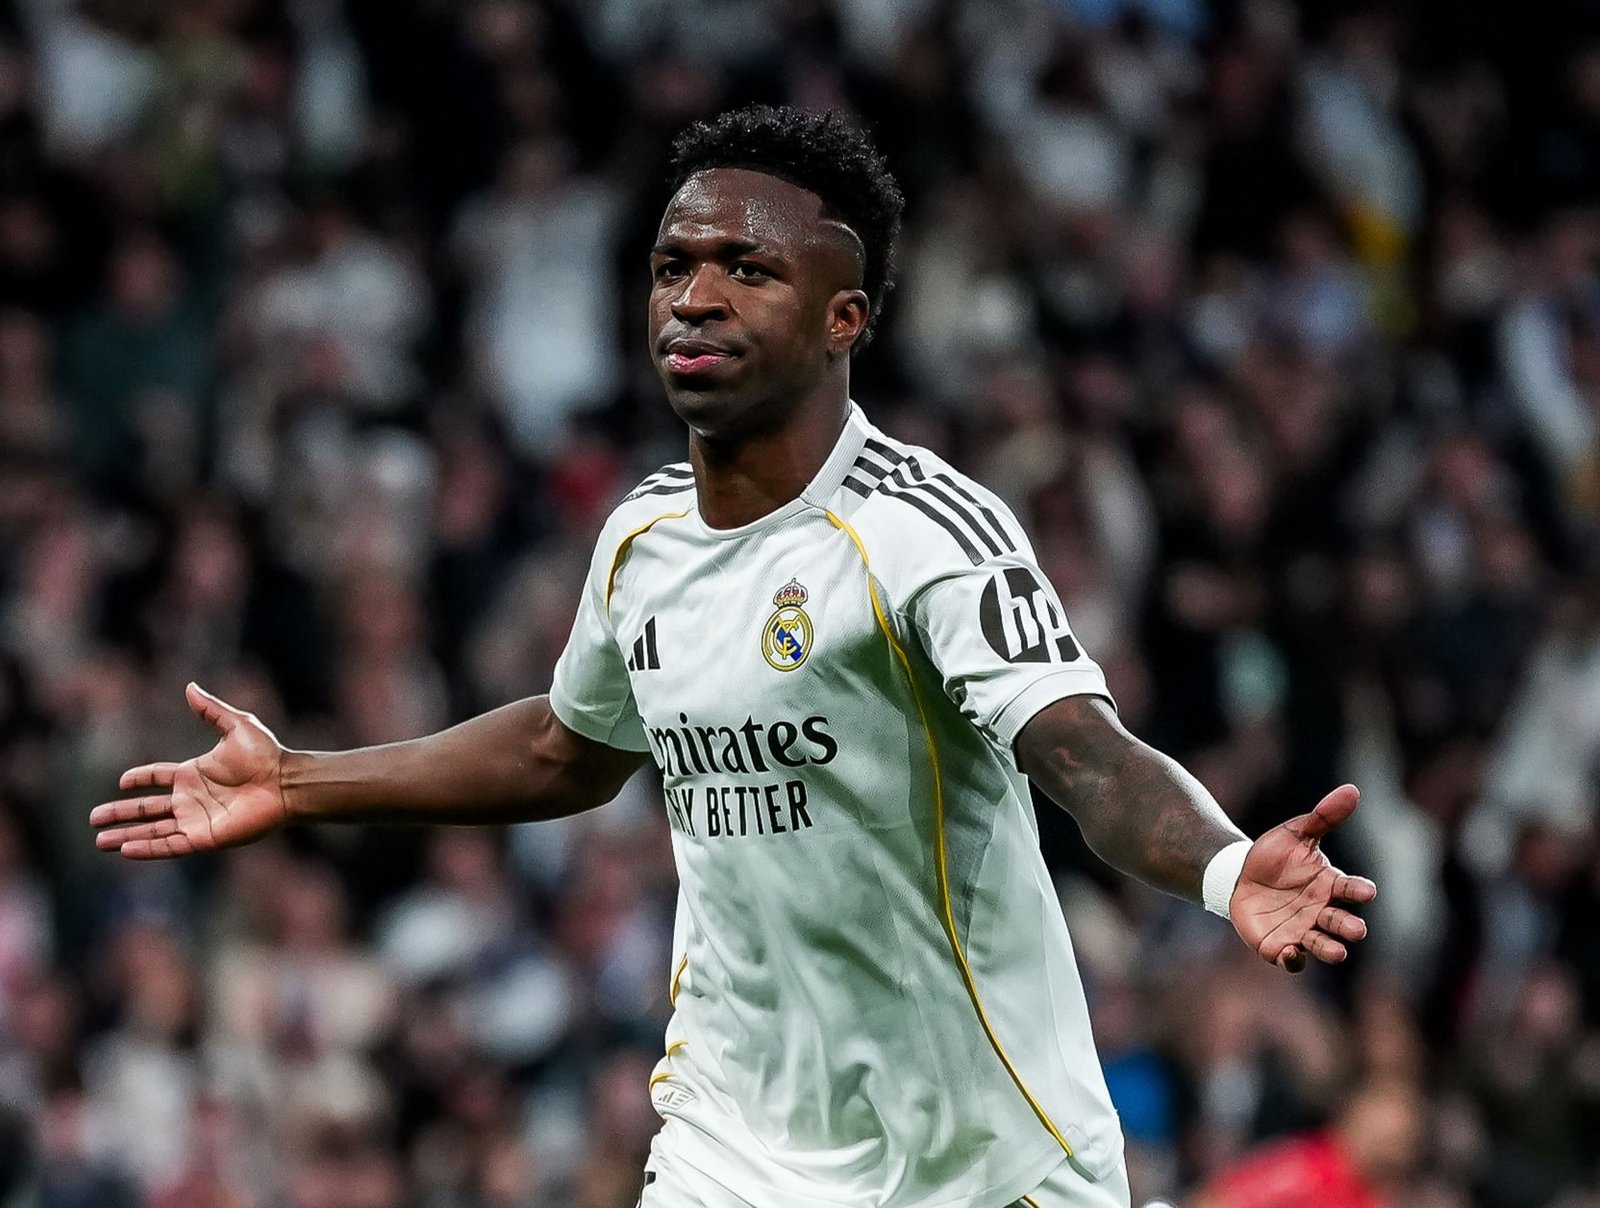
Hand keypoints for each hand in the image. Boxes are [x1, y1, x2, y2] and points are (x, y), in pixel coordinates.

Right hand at [91, 683, 289, 859]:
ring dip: (126, 836)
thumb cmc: (266, 755)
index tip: (122, 781)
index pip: (158, 779)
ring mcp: (197, 819)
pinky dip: (148, 848)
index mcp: (195, 773)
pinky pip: (170, 844)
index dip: (140, 779)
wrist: (285, 783)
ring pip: (153, 830)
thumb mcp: (236, 726)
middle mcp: (192, 799)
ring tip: (100, 842)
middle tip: (93, 819)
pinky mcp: (204, 837)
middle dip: (121, 814)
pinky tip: (125, 849)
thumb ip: (211, 710)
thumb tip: (189, 686)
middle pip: (147, 808)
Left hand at [1230, 784, 1376, 972]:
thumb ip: (1323, 816)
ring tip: (1337, 951)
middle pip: (1341, 923)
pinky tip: (1291, 953)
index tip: (1368, 891)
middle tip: (1356, 930)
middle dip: (1349, 927)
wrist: (1238, 876)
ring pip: (1322, 945)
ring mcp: (1301, 931)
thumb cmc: (1273, 856)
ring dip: (1330, 950)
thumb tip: (1352, 790)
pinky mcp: (1279, 946)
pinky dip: (1293, 959)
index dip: (1359, 890)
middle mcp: (1321, 912)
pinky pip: (1290, 958)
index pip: (1350, 888)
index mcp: (1329, 885)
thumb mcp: (1296, 833)